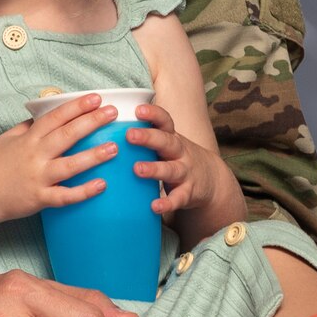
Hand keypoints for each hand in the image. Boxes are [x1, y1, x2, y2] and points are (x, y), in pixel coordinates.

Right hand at [0, 93, 120, 228]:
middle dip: (91, 122)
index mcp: (28, 139)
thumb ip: (27, 127)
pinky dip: (84, 191)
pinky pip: (65, 196)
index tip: (95, 98)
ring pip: (70, 165)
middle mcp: (34, 156)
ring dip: (94, 156)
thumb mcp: (6, 139)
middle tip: (112, 113)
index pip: (55, 117)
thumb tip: (44, 114)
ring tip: (114, 148)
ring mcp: (38, 177)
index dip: (76, 106)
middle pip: (66, 135)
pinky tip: (102, 185)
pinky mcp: (40, 199)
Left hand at [127, 103, 234, 218]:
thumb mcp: (166, 142)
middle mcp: (179, 152)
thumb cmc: (176, 156)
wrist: (211, 179)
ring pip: (171, 169)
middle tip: (130, 135)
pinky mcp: (188, 193)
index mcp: (171, 137)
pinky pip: (178, 198)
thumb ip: (144, 135)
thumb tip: (105, 125)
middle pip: (166, 142)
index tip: (138, 110)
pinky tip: (155, 206)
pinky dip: (167, 203)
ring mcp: (185, 172)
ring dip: (155, 169)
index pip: (164, 121)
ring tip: (138, 169)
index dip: (153, 114)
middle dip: (148, 138)